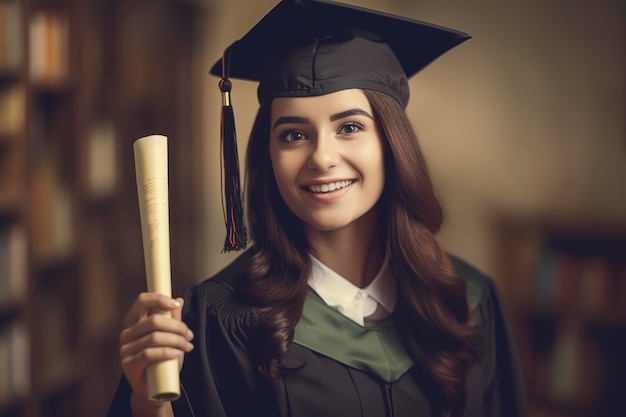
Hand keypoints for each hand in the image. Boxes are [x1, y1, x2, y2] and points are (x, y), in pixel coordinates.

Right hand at [119, 293, 193, 409]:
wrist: (154, 387)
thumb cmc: (162, 359)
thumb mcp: (169, 336)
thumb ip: (172, 318)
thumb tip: (179, 300)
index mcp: (133, 321)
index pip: (141, 301)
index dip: (159, 299)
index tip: (175, 304)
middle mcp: (126, 333)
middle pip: (153, 321)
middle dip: (177, 326)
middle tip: (189, 335)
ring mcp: (125, 349)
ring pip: (154, 337)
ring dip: (176, 340)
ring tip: (187, 346)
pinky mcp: (128, 364)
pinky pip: (149, 354)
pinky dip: (167, 352)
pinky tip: (178, 355)